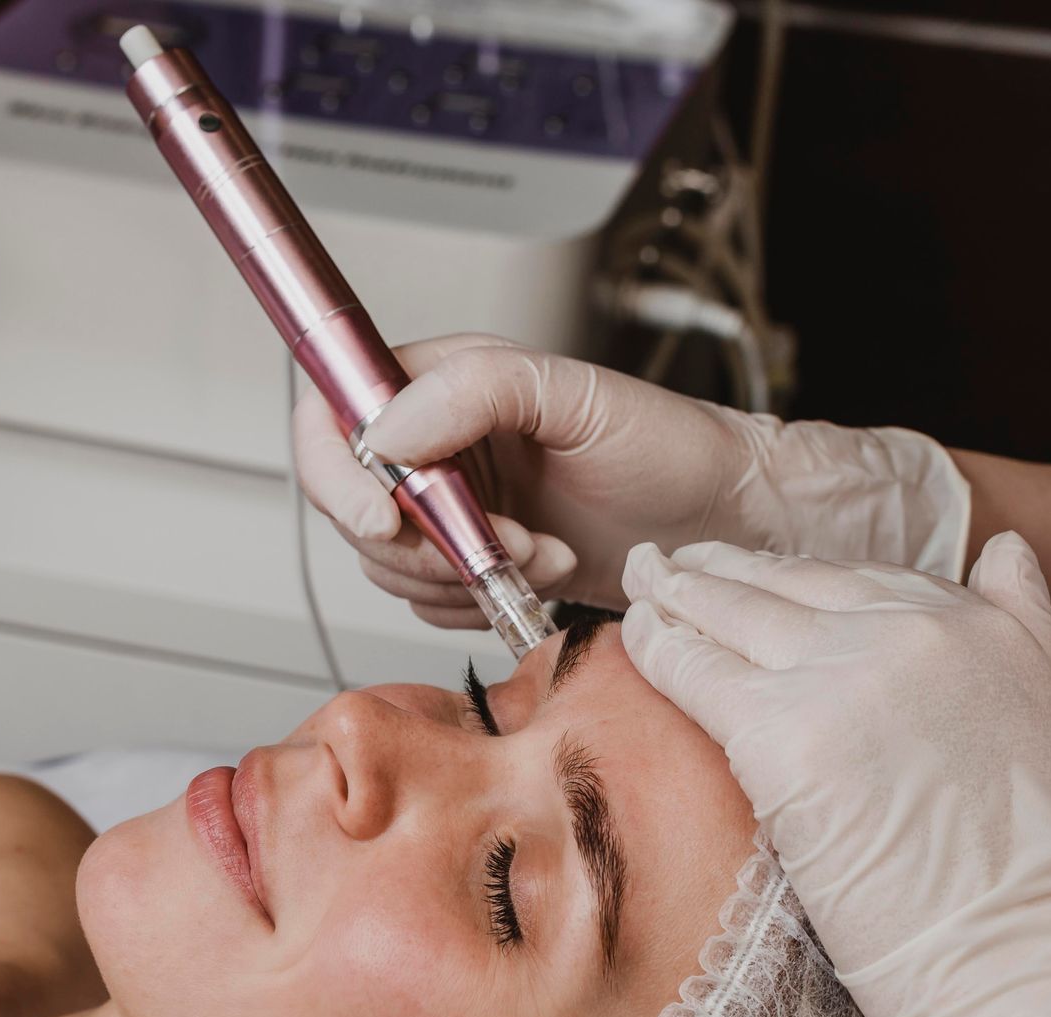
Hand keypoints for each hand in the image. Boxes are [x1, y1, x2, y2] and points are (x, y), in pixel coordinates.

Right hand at [292, 333, 970, 626]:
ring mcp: (448, 505)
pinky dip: (480, 601)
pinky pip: (427, 601)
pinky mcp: (469, 560)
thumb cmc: (668, 448)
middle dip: (426, 541)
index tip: (386, 515)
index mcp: (441, 380)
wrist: (718, 525)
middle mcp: (433, 440)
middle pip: (353, 505)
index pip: (333, 414)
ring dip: (464, 575)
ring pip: (388, 563)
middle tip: (506, 541)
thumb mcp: (580, 395)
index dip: (338, 471)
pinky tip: (541, 574)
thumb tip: (389, 427)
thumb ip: (477, 390)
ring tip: (543, 552)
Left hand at [621, 535, 1050, 1016]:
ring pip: (734, 614)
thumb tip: (1004, 550)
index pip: (856, 581)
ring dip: (677, 595)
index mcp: (978, 624)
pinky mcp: (783, 733)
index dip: (793, 579)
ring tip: (640, 583)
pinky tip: (631, 637)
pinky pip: (697, 670)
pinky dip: (657, 647)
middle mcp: (910, 632)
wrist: (1020, 962)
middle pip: (788, 586)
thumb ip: (1028, 621)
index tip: (751, 576)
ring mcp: (844, 677)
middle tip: (670, 567)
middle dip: (722, 573)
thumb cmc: (1044, 874)